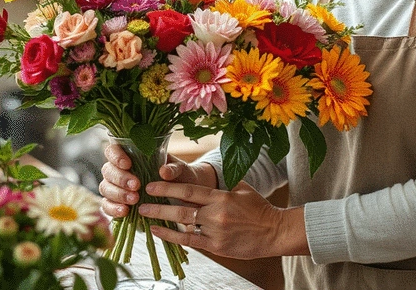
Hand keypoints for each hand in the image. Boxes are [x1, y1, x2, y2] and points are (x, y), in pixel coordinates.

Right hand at [98, 143, 217, 217]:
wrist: (182, 196)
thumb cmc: (178, 176)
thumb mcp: (180, 170)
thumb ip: (173, 169)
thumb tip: (164, 172)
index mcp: (130, 154)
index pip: (113, 150)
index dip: (116, 156)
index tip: (128, 164)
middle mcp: (119, 170)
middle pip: (108, 170)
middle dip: (121, 179)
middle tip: (136, 186)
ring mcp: (116, 187)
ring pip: (105, 188)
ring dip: (118, 194)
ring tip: (134, 200)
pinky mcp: (116, 204)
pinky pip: (107, 205)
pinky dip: (113, 209)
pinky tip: (125, 211)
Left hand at [138, 180, 309, 259]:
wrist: (274, 232)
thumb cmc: (258, 208)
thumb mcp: (242, 188)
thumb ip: (225, 180)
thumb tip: (213, 168)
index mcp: (221, 196)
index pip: (190, 189)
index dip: (169, 186)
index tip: (152, 184)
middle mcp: (216, 214)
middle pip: (182, 208)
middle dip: (159, 204)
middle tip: (142, 201)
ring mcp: (215, 232)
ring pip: (184, 225)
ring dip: (162, 221)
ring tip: (146, 217)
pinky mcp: (216, 247)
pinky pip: (191, 241)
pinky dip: (173, 237)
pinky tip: (160, 232)